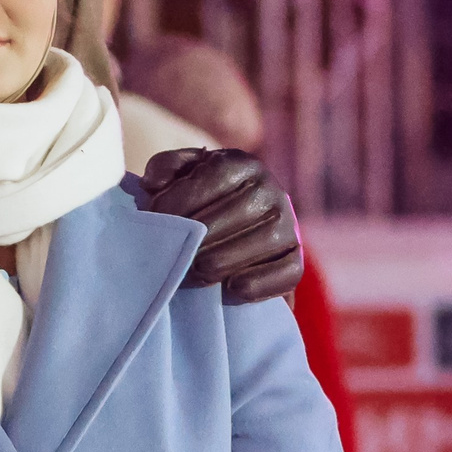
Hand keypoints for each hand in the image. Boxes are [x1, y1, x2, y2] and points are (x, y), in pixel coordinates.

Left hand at [138, 149, 301, 304]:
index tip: (155, 219)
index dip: (181, 199)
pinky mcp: (297, 258)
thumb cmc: (201, 200)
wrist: (237, 231)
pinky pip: (288, 270)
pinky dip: (260, 282)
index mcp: (242, 164)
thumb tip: (153, 183)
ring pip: (264, 240)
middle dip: (200, 236)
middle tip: (173, 253)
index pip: (214, 177)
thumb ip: (166, 168)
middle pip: (238, 212)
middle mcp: (272, 190)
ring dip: (225, 260)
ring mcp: (289, 224)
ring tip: (196, 272)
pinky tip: (232, 287)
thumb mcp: (182, 175)